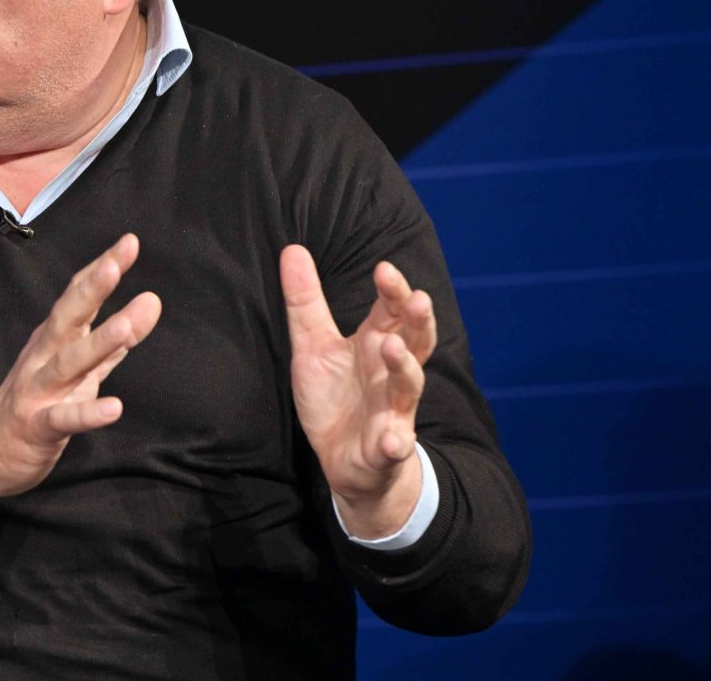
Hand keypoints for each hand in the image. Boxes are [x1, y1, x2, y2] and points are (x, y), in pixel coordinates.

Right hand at [0, 234, 161, 524]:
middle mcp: (44, 356)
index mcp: (55, 339)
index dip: (102, 269)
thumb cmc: (37, 403)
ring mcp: (38, 390)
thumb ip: (112, 342)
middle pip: (68, 317)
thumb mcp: (77, 369)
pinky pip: (64, 418)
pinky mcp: (38, 426)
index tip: (129, 242)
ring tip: (127, 326)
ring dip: (98, 343)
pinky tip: (114, 408)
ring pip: (69, 363)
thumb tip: (147, 308)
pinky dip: (88, 413)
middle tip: (116, 262)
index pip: (78, 296)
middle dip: (92, 289)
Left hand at [280, 244, 435, 537]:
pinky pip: (395, 445)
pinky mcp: (386, 447)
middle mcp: (390, 373)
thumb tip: (292, 249)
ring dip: (405, 368)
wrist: (345, 461)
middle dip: (418, 321)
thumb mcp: (314, 346)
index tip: (384, 268)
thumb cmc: (336, 397)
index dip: (392, 290)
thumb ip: (306, 302)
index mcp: (375, 345)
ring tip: (393, 348)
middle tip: (416, 298)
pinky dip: (394, 442)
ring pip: (409, 387)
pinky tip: (390, 440)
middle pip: (415, 341)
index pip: (391, 311)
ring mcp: (393, 410)